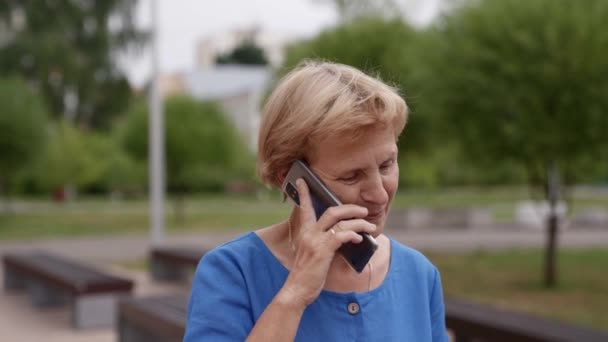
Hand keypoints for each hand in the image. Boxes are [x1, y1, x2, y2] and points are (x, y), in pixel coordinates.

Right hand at [279, 178, 375, 307]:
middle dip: (350, 208)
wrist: (297, 289)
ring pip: (340, 222)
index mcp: (305, 232)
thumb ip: (325, 243)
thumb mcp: (314, 254)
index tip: (302, 180)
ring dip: (359, 222)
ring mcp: (315, 240)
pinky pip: (341, 236)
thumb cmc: (308, 274)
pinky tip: (360, 239)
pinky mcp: (322, 250)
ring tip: (370, 227)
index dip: (305, 193)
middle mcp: (309, 233)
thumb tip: (346, 237)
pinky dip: (353, 235)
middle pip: (331, 211)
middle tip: (363, 210)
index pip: (304, 208)